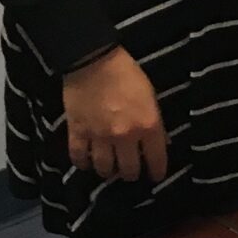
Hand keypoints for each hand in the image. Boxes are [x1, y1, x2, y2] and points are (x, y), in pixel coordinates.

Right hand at [62, 47, 168, 182]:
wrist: (93, 60)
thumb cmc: (127, 74)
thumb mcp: (151, 98)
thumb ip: (155, 123)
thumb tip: (160, 142)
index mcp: (148, 126)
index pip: (156, 160)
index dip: (156, 172)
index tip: (155, 177)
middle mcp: (125, 137)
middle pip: (128, 170)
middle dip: (131, 174)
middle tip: (130, 172)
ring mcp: (99, 136)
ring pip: (104, 168)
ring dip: (107, 171)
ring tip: (109, 169)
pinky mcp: (77, 132)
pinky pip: (78, 157)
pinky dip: (82, 163)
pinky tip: (86, 163)